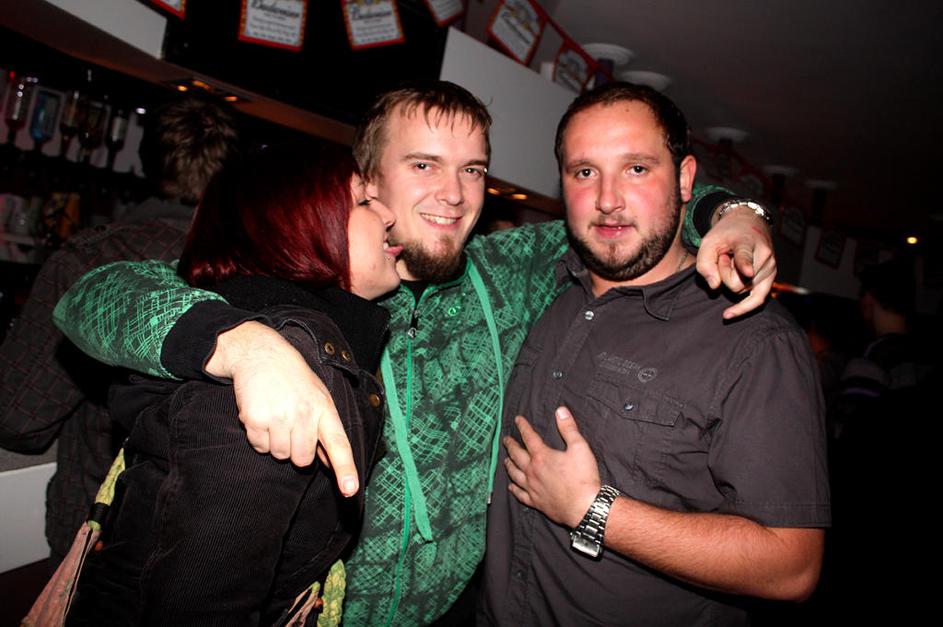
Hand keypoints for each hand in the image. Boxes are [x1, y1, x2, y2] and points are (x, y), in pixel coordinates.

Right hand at [206, 321, 358, 495]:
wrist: (261, 354)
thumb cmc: (294, 379)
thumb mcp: (318, 397)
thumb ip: (326, 431)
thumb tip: (332, 463)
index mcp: (324, 408)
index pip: (339, 443)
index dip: (345, 469)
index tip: (350, 490)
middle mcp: (304, 413)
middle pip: (302, 459)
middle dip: (296, 450)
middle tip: (291, 426)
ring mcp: (279, 416)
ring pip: (280, 455)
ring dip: (276, 442)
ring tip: (276, 416)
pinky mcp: (256, 418)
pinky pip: (259, 447)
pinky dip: (259, 437)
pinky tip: (262, 415)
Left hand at [504, 407, 600, 527]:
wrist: (584, 507)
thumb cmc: (583, 477)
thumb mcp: (580, 447)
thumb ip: (569, 428)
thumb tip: (560, 411)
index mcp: (542, 456)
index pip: (529, 437)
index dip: (523, 426)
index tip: (517, 420)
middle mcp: (532, 471)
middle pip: (517, 455)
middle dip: (510, 445)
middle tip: (506, 439)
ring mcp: (532, 488)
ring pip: (515, 474)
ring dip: (509, 465)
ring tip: (506, 460)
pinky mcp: (536, 502)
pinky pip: (520, 494)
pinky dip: (514, 489)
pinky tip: (511, 486)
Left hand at [696, 203, 776, 318]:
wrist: (749, 224)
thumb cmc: (726, 234)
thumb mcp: (708, 242)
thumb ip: (705, 264)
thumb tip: (714, 287)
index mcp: (746, 242)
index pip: (744, 256)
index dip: (744, 264)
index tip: (747, 272)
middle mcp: (764, 256)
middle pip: (736, 282)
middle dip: (724, 274)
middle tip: (725, 257)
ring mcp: (770, 268)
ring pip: (742, 291)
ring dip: (732, 280)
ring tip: (734, 262)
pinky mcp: (771, 278)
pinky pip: (758, 300)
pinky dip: (744, 308)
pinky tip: (728, 315)